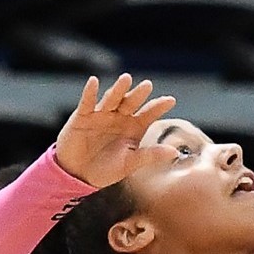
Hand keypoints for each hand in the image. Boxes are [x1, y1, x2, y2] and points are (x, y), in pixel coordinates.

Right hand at [54, 73, 177, 187]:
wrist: (78, 175)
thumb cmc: (106, 170)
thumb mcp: (130, 164)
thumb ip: (150, 156)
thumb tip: (175, 152)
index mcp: (134, 128)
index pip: (149, 114)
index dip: (158, 107)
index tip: (171, 100)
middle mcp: (120, 117)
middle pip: (131, 103)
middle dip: (139, 94)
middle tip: (147, 85)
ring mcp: (102, 114)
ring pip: (112, 99)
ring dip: (118, 89)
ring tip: (126, 79)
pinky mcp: (83, 115)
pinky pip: (87, 102)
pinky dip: (90, 92)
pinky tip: (94, 81)